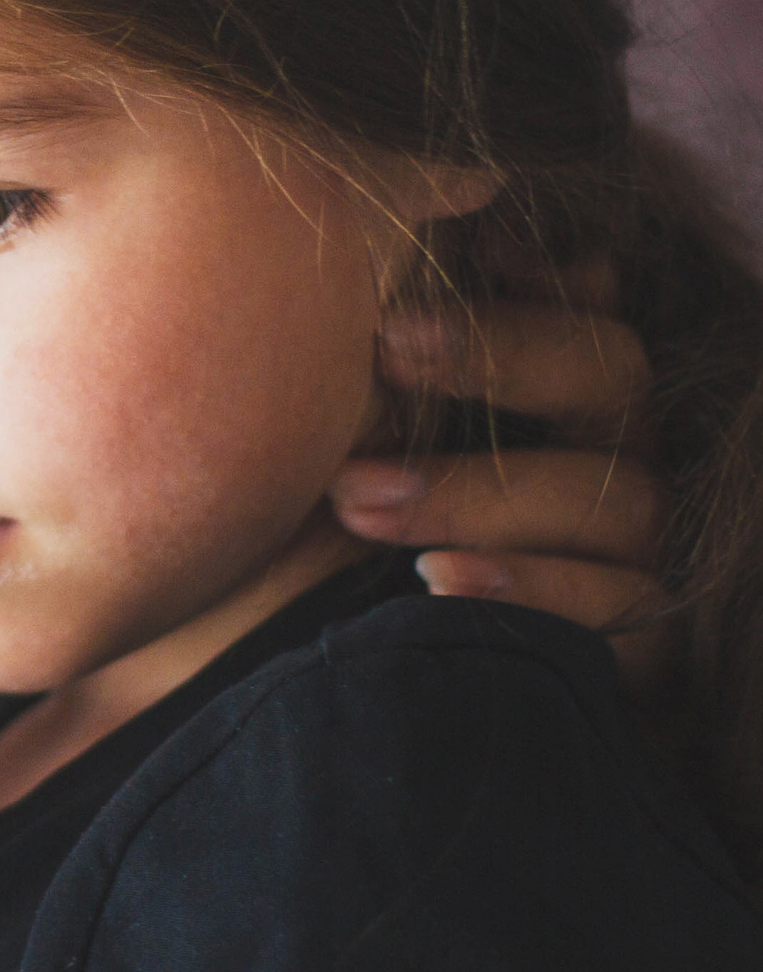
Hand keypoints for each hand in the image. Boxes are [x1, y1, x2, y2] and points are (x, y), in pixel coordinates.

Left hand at [332, 288, 666, 677]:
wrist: (335, 702)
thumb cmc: (329, 557)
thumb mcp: (339, 452)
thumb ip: (373, 370)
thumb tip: (399, 268)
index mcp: (550, 393)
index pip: (576, 304)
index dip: (517, 283)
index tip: (416, 279)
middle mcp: (608, 456)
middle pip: (611, 373)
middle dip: (499, 356)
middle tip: (384, 351)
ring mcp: (636, 549)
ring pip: (613, 494)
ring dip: (479, 491)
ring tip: (359, 499)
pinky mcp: (642, 644)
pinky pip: (619, 608)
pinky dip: (529, 588)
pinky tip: (438, 581)